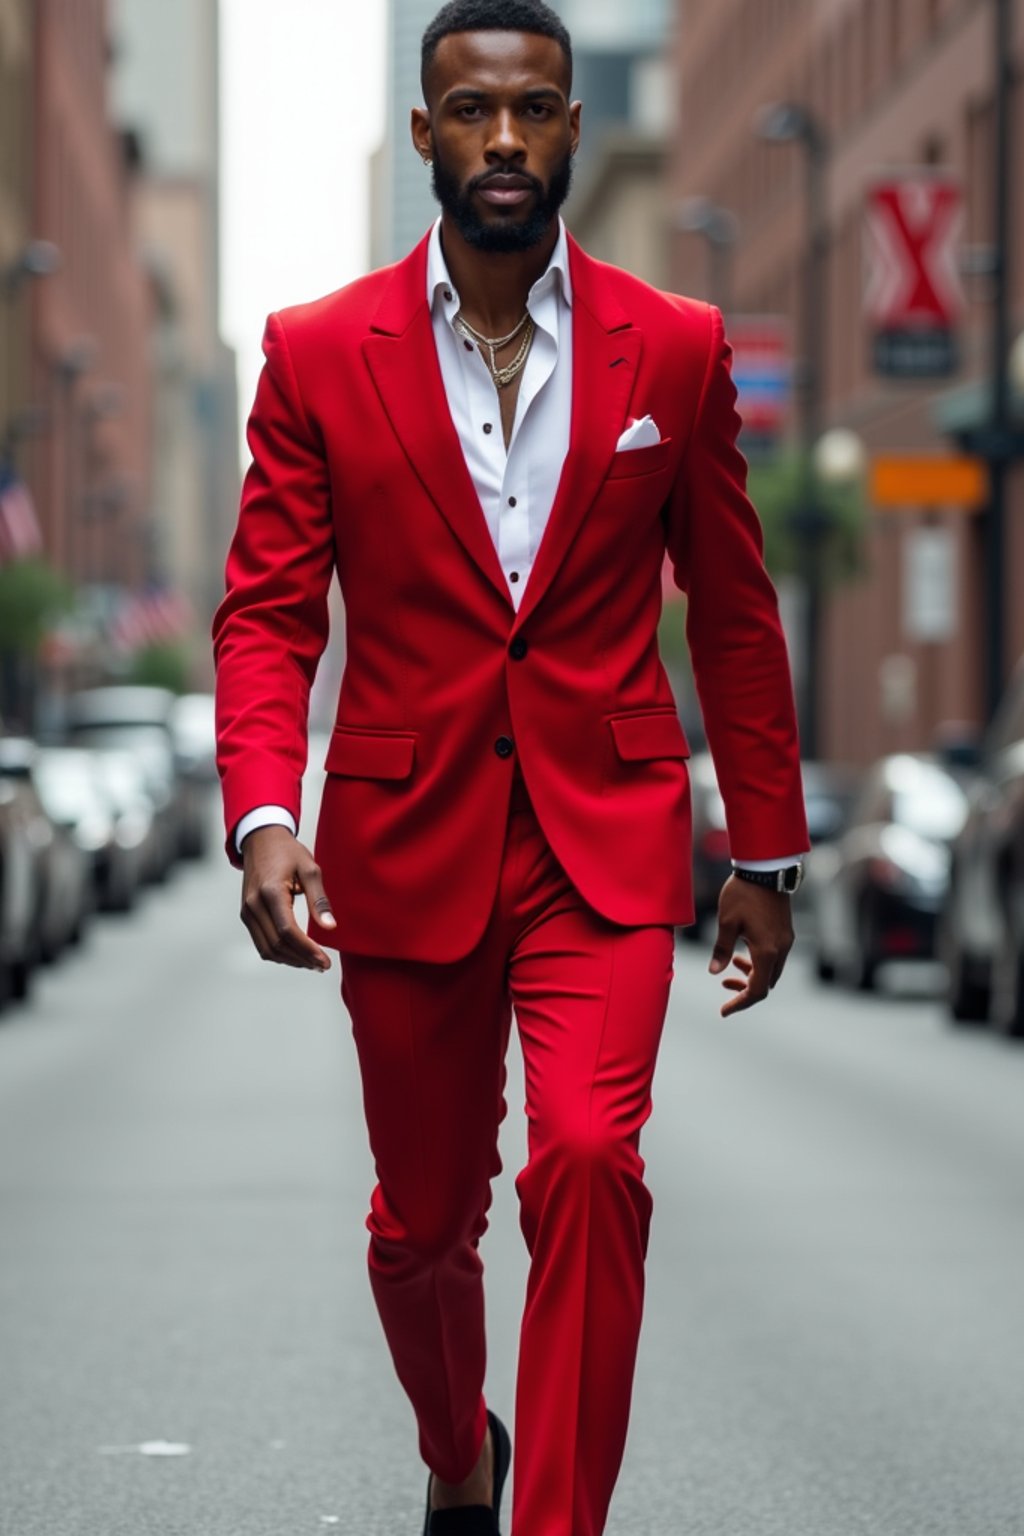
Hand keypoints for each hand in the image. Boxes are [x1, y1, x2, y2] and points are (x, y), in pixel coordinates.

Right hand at [240, 825, 335, 970]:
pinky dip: (279, 953)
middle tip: (324, 966)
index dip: (307, 950)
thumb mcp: (309, 868)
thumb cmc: (287, 852)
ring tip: (313, 963)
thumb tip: (330, 927)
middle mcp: (254, 905)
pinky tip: (298, 954)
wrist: (260, 841)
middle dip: (302, 959)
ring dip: (291, 960)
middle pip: (277, 945)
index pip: (288, 931)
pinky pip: (262, 943)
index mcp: (270, 892)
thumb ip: (319, 899)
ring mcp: (247, 912)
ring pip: (267, 949)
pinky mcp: (247, 915)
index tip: (325, 961)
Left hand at [709, 873, 793, 1015]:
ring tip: (730, 970)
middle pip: (766, 984)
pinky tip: (742, 954)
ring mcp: (786, 941)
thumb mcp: (727, 922)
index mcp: (766, 951)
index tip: (724, 1010)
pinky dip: (759, 963)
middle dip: (745, 990)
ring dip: (751, 975)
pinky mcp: (785, 932)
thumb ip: (721, 950)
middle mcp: (781, 949)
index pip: (756, 990)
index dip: (740, 1003)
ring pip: (770, 971)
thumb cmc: (743, 894)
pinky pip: (774, 957)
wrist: (766, 870)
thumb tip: (714, 972)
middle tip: (724, 987)